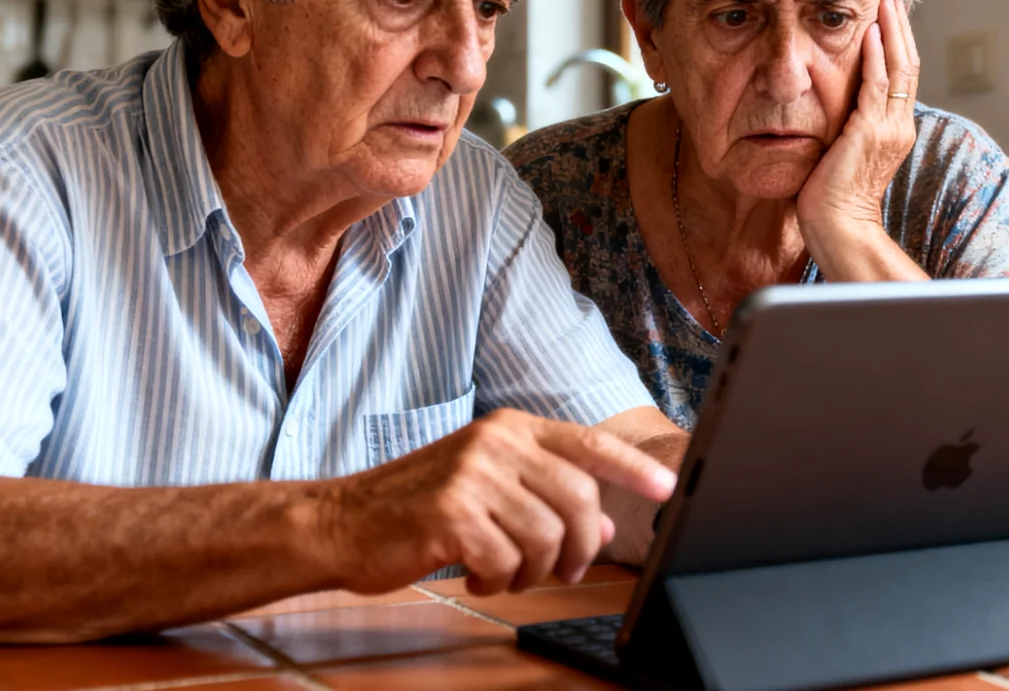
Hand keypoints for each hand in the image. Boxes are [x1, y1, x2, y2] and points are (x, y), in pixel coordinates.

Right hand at [320, 409, 676, 595]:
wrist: (341, 522)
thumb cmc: (418, 506)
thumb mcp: (488, 490)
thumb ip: (546, 498)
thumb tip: (605, 525)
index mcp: (510, 429)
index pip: (588, 445)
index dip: (634, 468)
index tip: (667, 488)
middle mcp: (495, 443)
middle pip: (579, 498)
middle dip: (582, 546)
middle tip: (567, 571)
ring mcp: (472, 475)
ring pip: (547, 536)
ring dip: (534, 570)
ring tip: (506, 571)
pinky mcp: (451, 513)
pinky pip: (507, 560)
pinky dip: (499, 580)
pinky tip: (476, 574)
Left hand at [797, 0, 918, 251]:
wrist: (838, 227)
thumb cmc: (832, 199)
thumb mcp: (844, 152)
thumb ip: (848, 126)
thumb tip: (836, 108)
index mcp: (896, 131)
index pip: (903, 78)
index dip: (898, 45)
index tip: (889, 18)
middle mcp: (899, 127)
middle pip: (909, 66)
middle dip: (900, 29)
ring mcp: (889, 128)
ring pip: (899, 69)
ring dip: (892, 32)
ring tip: (886, 3)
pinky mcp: (870, 131)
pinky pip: (878, 84)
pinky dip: (876, 56)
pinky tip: (871, 32)